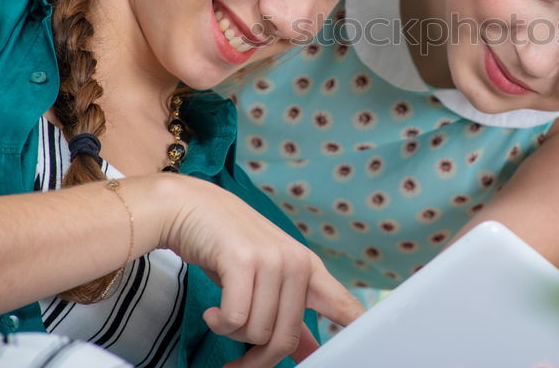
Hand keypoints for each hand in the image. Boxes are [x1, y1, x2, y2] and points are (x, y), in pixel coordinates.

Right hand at [158, 176, 364, 366]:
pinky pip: (235, 319)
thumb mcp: (265, 277)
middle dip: (257, 359)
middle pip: (285, 338)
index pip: (343, 305)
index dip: (357, 329)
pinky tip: (212, 310)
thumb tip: (306, 353)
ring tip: (222, 315)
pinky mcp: (243, 260)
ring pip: (257, 332)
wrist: (190, 207)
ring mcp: (272, 259)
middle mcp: (296, 263)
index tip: (368, 350)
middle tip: (236, 363)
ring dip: (232, 335)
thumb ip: (288, 314)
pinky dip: (219, 323)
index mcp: (308, 268)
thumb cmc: (226, 246)